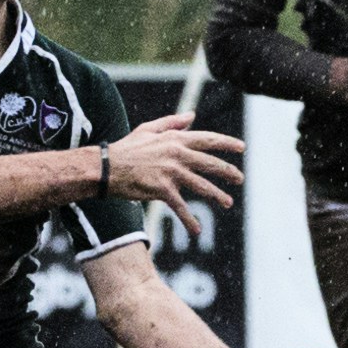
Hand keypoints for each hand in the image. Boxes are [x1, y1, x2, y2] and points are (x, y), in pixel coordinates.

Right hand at [99, 114, 245, 216]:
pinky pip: (181, 207)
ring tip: (228, 203)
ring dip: (217, 196)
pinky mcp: (162, 190)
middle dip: (228, 172)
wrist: (105, 168)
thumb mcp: (148, 129)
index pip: (208, 139)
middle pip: (210, 163)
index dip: (227, 143)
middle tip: (239, 179)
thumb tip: (192, 116)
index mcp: (176, 139)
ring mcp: (171, 172)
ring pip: (202, 186)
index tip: (242, 147)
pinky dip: (189, 220)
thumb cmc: (126, 148)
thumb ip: (172, 122)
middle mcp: (177, 154)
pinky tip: (197, 231)